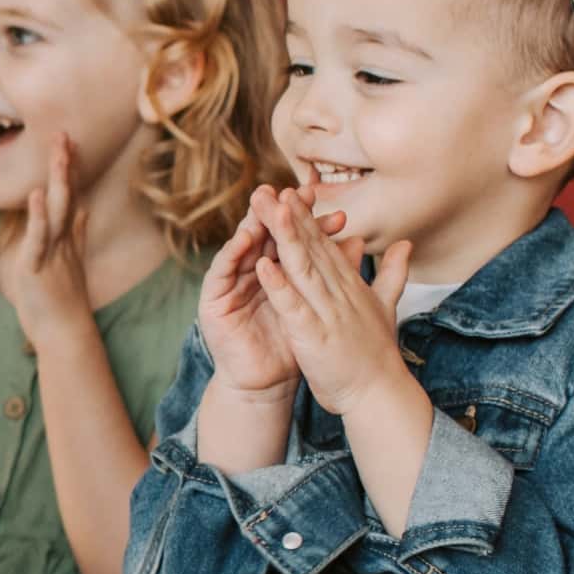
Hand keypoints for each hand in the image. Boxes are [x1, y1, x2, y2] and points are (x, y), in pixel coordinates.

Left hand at [0, 134, 94, 351]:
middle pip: (65, 196)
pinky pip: (38, 239)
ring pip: (56, 211)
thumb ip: (77, 234)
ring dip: (56, 181)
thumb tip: (84, 210)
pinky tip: (35, 194)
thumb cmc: (63, 301)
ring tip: (58, 153)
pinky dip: (37, 217)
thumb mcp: (69, 262)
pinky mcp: (37, 268)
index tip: (69, 141)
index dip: (68, 170)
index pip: (69, 196)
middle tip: (64, 134)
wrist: (65, 335)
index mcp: (66, 238)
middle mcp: (62, 241)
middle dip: (64, 165)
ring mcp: (52, 253)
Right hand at [200, 172, 353, 398]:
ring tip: (265, 204)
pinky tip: (244, 238)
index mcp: (276, 269)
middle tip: (290, 191)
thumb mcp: (317, 304)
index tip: (322, 200)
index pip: (292, 235)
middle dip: (277, 211)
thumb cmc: (291, 345)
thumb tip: (359, 241)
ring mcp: (231, 283)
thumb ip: (336, 272)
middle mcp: (251, 270)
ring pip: (242, 246)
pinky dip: (232, 254)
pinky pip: (222, 271)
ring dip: (252, 223)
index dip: (306, 218)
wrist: (265, 382)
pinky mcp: (213, 300)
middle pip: (265, 234)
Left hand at [255, 187, 417, 416]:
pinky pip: (294, 307)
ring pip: (302, 268)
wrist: (380, 394)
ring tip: (267, 210)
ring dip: (283, 238)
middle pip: (310, 248)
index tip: (289, 193)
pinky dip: (279, 286)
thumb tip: (406, 244)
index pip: (324, 246)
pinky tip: (263, 265)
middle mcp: (340, 292)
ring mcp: (328, 312)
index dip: (305, 219)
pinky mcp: (315, 336)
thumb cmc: (378, 355)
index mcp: (349, 286)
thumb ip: (393, 274)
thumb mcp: (386, 307)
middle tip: (266, 190)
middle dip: (287, 218)